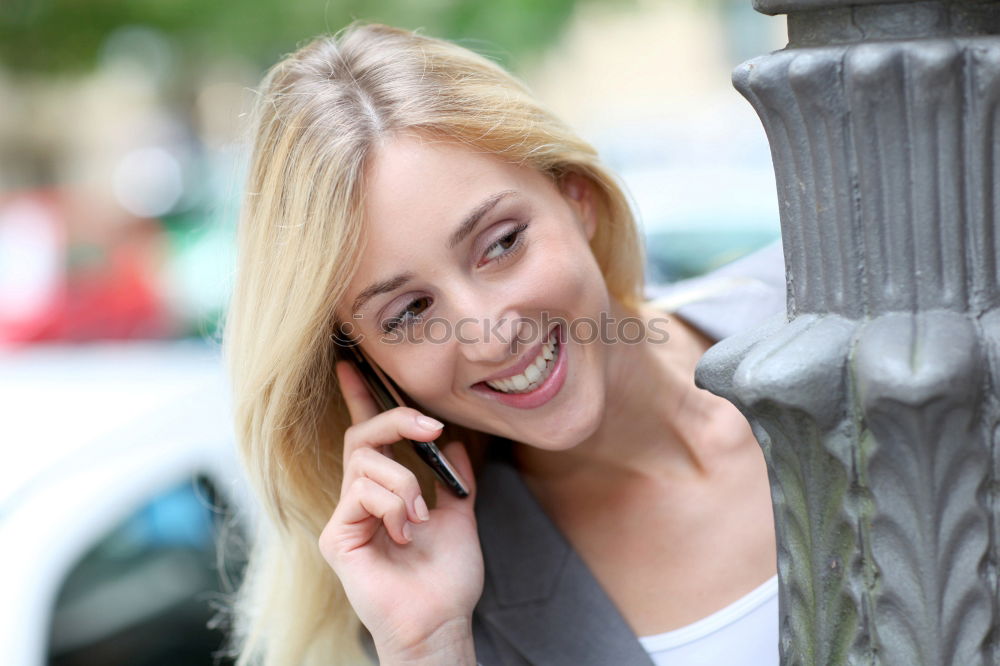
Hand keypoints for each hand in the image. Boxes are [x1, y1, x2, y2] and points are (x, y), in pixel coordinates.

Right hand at [319, 360, 482, 663]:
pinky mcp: (338, 535)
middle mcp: (360, 498)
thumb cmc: (447, 578)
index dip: (360, 399)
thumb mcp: (460, 515)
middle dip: (397, 420)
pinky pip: (362, 492)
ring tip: (421, 519)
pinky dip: (394, 506)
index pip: (369, 437)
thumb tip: (455, 442)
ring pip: (367, 463)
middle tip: (430, 426)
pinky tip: (405, 533)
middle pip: (362, 437)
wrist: (441, 620)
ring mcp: (346, 516)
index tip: (352, 364)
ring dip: (406, 485)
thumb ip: (454, 477)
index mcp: (386, 490)